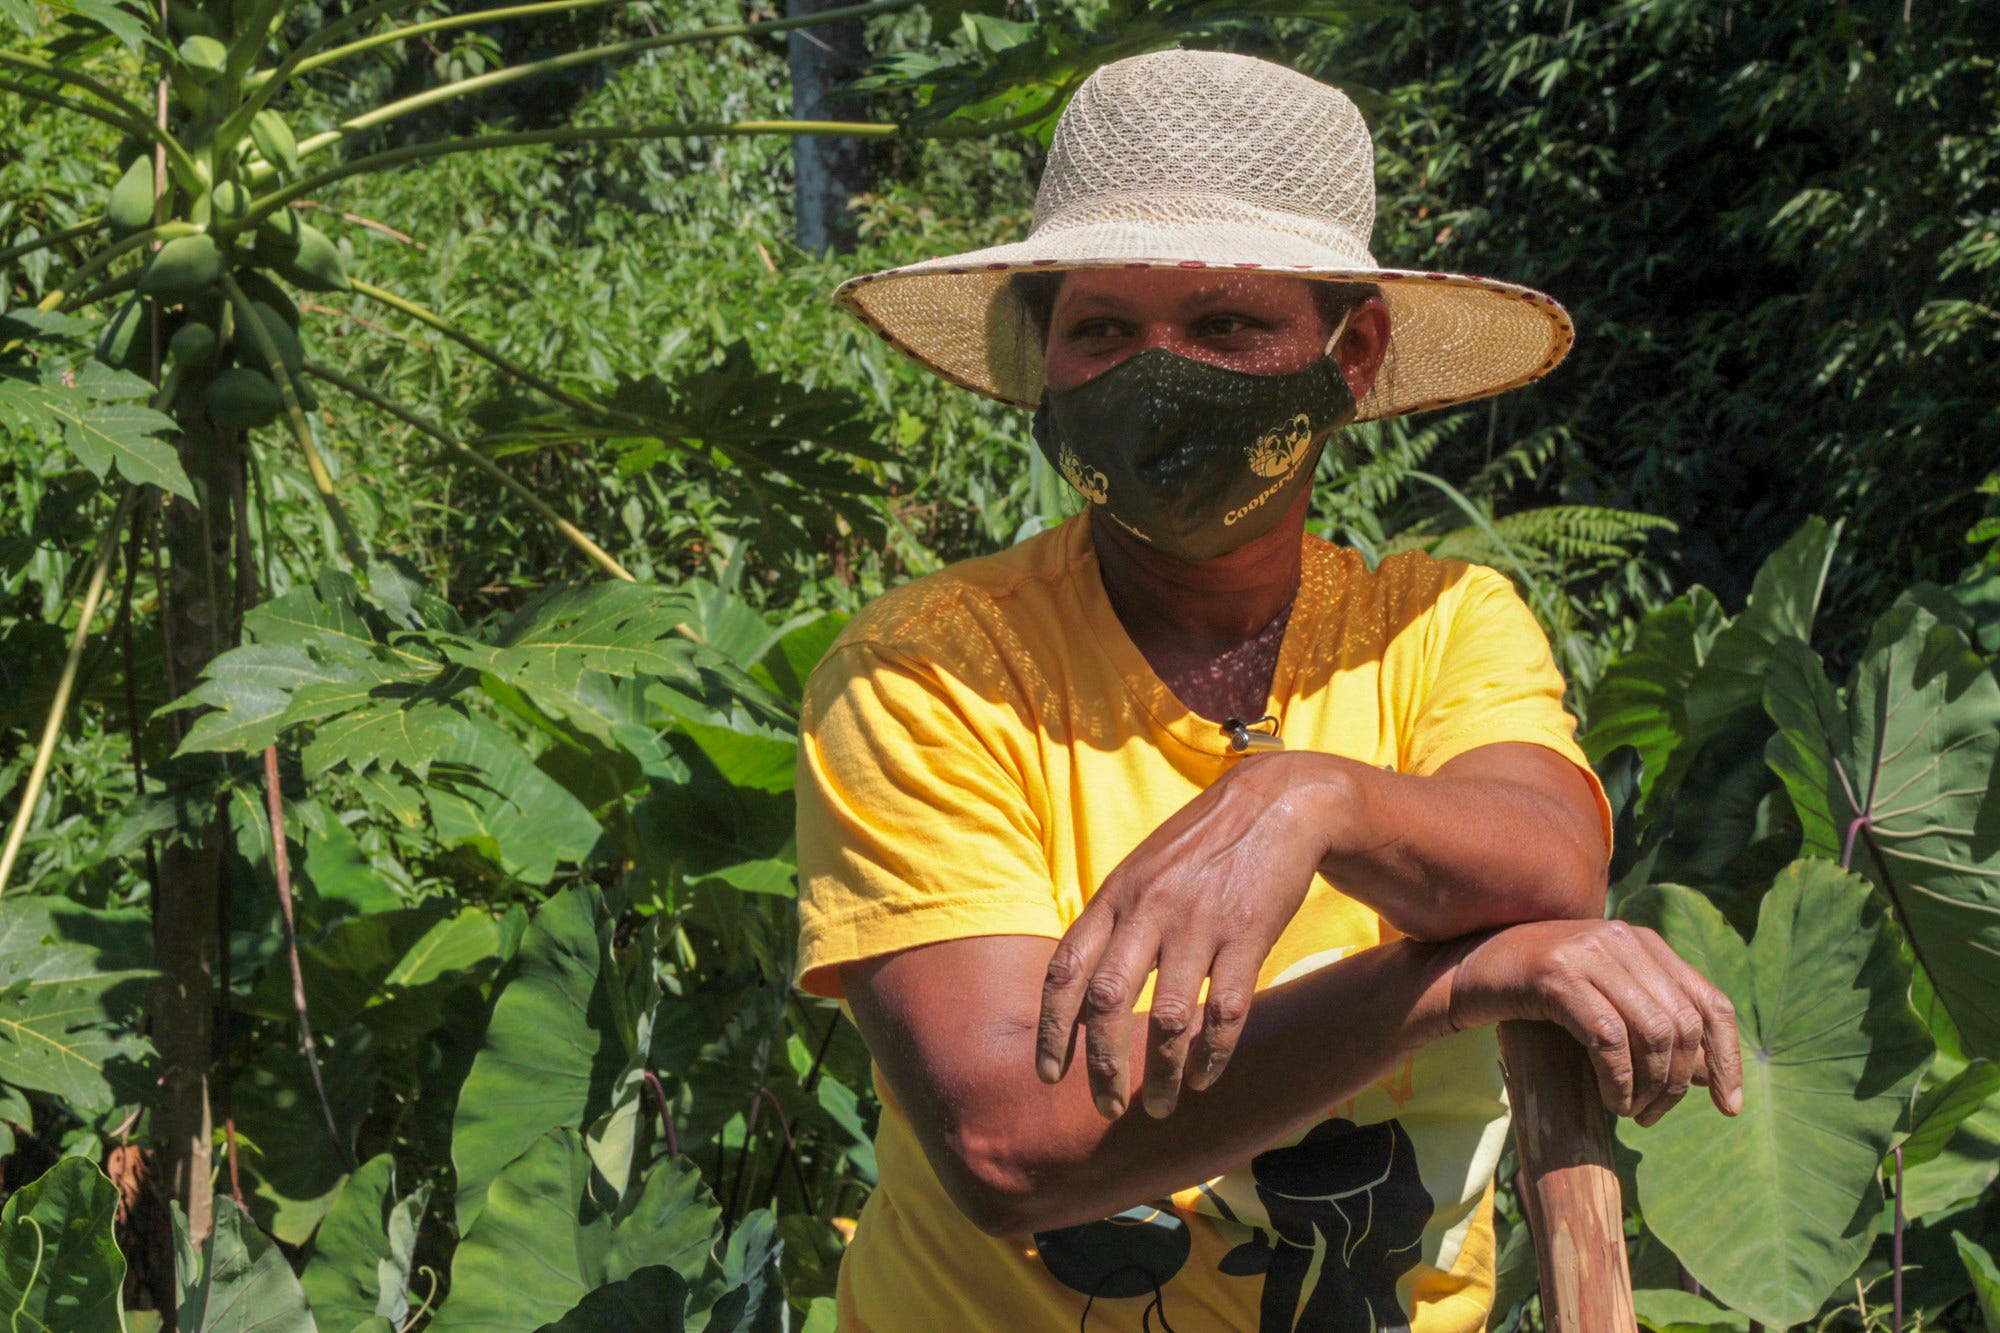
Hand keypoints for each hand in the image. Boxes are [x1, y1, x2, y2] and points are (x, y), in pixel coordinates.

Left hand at [1035, 752, 1342, 1119]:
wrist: (1278, 803)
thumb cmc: (1202, 844)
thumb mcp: (1142, 869)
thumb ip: (1111, 920)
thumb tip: (1078, 989)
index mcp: (1115, 894)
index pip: (1065, 969)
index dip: (1053, 1029)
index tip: (1049, 1075)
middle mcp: (1149, 910)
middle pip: (1107, 1003)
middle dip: (1101, 1066)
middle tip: (1105, 1108)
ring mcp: (1199, 923)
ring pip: (1169, 1019)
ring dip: (1162, 1074)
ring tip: (1161, 1107)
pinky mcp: (1248, 935)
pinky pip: (1225, 1011)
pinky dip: (1213, 1055)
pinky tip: (1206, 1078)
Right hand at [1447, 919, 1742, 1124]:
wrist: (1467, 971)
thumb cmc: (1538, 994)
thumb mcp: (1604, 1002)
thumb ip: (1654, 1026)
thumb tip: (1712, 1076)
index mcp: (1644, 943)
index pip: (1711, 1003)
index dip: (1728, 1058)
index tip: (1729, 1108)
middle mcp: (1622, 939)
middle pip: (1684, 1025)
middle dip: (1679, 1083)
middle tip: (1653, 1116)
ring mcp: (1589, 952)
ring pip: (1652, 1033)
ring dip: (1649, 1087)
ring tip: (1629, 1110)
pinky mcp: (1556, 975)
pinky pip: (1608, 1038)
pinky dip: (1618, 1080)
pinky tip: (1610, 1099)